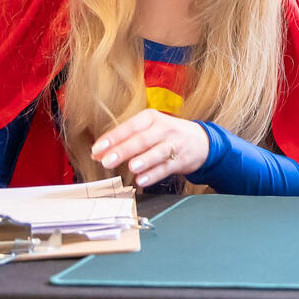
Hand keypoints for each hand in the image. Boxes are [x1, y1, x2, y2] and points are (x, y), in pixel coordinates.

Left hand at [90, 110, 210, 188]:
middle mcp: (163, 129)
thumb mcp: (147, 130)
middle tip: (107, 160)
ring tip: (132, 167)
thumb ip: (123, 141)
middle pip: (142, 140)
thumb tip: (97, 154)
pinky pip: (166, 167)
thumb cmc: (166, 134)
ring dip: (144, 160)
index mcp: (151, 118)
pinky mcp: (181, 159)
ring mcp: (174, 144)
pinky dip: (153, 175)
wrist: (201, 141)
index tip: (97, 149)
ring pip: (157, 152)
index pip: (129, 127)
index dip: (113, 138)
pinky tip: (142, 180)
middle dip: (124, 150)